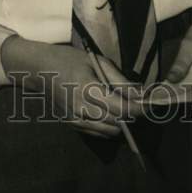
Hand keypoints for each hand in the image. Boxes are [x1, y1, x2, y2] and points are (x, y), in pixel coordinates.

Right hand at [0, 36, 142, 138]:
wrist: (39, 70)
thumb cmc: (70, 60)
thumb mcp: (97, 62)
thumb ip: (119, 80)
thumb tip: (141, 94)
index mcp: (87, 89)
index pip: (121, 108)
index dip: (139, 109)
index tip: (151, 106)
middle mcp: (80, 109)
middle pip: (117, 122)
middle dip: (132, 115)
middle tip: (140, 104)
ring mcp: (75, 120)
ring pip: (109, 131)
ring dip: (122, 122)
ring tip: (125, 107)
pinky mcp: (72, 126)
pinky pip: (98, 133)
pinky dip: (109, 126)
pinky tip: (109, 112)